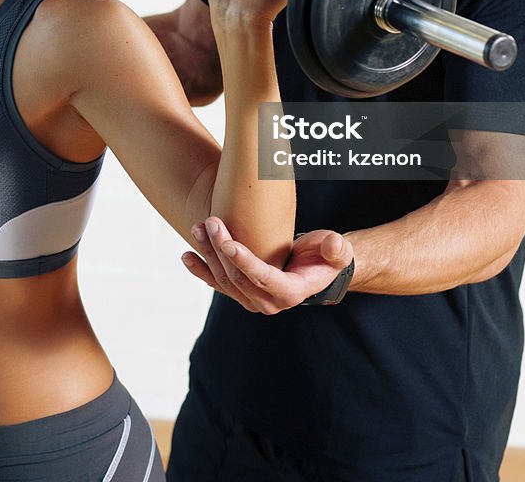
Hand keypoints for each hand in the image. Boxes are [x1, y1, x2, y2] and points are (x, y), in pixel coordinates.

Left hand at [182, 216, 354, 314]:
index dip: (245, 262)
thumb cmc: (326, 255)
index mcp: (291, 293)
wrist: (315, 267)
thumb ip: (337, 249)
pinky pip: (218, 284)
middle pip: (239, 278)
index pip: (264, 279)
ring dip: (208, 255)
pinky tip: (186, 257)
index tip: (229, 243)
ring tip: (198, 229)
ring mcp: (252, 299)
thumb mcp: (337, 251)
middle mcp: (269, 302)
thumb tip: (334, 244)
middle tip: (212, 222)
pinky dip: (201, 271)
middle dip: (221, 249)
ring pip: (225, 280)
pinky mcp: (241, 292)